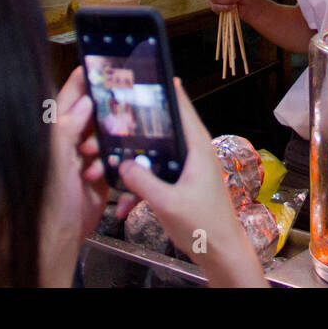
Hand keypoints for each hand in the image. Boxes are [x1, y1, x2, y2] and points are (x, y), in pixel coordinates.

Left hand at [38, 64, 131, 286]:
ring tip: (110, 145)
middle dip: (107, 111)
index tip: (100, 64)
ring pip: (108, 136)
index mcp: (55, 134)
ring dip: (113, 139)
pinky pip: (116, 159)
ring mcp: (86, 159)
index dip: (84, 80)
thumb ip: (67, 130)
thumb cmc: (48, 201)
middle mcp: (70, 143)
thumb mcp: (55, 161)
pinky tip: (118, 164)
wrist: (61, 239)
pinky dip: (120, 159)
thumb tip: (85, 103)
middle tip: (121, 104)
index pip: (69, 98)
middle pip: (94, 115)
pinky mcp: (102, 176)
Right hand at [118, 79, 267, 286]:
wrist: (220, 253)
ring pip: (154, 160)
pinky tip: (126, 208)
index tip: (152, 74)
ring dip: (132, 171)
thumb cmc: (204, 225)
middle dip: (133, 139)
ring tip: (106, 176)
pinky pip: (156, 181)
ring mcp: (187, 171)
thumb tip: (124, 164)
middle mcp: (193, 154)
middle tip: (107, 134)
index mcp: (197, 148)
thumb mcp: (167, 202)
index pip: (182, 109)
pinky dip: (140, 192)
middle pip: (161, 134)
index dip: (167, 91)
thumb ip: (143, 181)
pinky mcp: (181, 187)